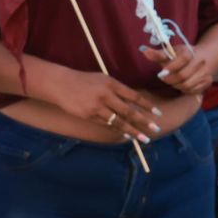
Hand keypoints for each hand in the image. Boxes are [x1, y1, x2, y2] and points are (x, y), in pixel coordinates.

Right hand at [48, 69, 162, 143]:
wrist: (60, 84)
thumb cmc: (84, 81)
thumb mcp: (103, 79)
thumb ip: (118, 90)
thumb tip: (134, 104)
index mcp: (112, 83)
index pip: (134, 96)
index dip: (147, 105)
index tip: (158, 113)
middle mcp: (106, 95)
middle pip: (129, 111)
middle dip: (144, 122)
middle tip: (155, 130)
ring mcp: (97, 106)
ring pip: (118, 121)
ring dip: (132, 131)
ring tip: (142, 138)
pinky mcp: (88, 115)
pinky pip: (106, 124)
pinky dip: (117, 130)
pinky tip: (126, 134)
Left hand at [140, 42, 213, 96]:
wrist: (203, 58)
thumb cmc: (181, 56)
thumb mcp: (170, 52)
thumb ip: (158, 54)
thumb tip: (144, 51)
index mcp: (191, 52)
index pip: (183, 59)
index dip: (171, 67)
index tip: (162, 71)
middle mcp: (201, 62)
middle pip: (183, 75)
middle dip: (170, 79)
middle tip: (163, 78)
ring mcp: (205, 73)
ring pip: (187, 85)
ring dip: (176, 85)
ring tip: (171, 81)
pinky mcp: (207, 83)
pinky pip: (192, 90)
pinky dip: (183, 89)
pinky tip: (180, 84)